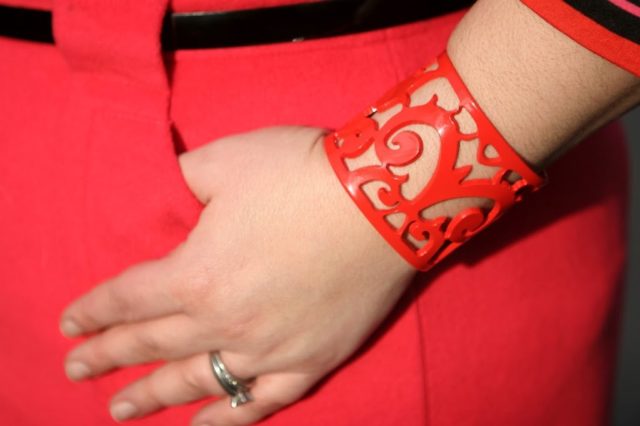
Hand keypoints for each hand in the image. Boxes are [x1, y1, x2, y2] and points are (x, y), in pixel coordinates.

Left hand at [60, 125, 415, 424]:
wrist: (383, 199)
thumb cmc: (301, 175)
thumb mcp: (225, 160)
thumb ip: (179, 182)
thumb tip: (166, 193)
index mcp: (196, 274)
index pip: (127, 299)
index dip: (93, 311)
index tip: (70, 324)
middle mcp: (225, 322)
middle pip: (151, 346)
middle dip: (107, 358)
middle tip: (75, 371)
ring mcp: (269, 349)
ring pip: (197, 383)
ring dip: (153, 397)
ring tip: (120, 410)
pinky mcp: (311, 360)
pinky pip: (261, 401)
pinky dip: (226, 420)